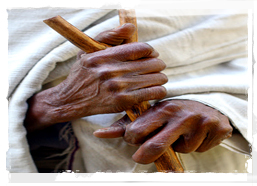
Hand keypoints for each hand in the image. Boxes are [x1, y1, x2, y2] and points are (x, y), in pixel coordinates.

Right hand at [24, 24, 166, 131]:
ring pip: (157, 78)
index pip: (142, 48)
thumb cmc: (82, 73)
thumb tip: (130, 27)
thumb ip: (110, 36)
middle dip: (157, 65)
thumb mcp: (89, 50)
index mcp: (107, 55)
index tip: (150, 55)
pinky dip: (159, 91)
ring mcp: (119, 87)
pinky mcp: (124, 101)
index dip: (151, 51)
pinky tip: (155, 90)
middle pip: (153, 63)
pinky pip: (154, 93)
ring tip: (155, 79)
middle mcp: (113, 70)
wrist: (71, 99)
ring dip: (159, 78)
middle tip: (154, 68)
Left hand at [94, 99, 232, 163]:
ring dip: (179, 146)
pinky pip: (201, 149)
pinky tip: (197, 134)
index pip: (138, 131)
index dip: (133, 139)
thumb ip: (125, 124)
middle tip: (142, 155)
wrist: (207, 105)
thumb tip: (98, 133)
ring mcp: (199, 120)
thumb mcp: (151, 114)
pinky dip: (198, 145)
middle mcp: (180, 113)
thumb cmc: (171, 113)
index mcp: (161, 108)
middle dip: (146, 154)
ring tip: (182, 133)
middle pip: (156, 145)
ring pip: (182, 149)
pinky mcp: (217, 128)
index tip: (135, 138)